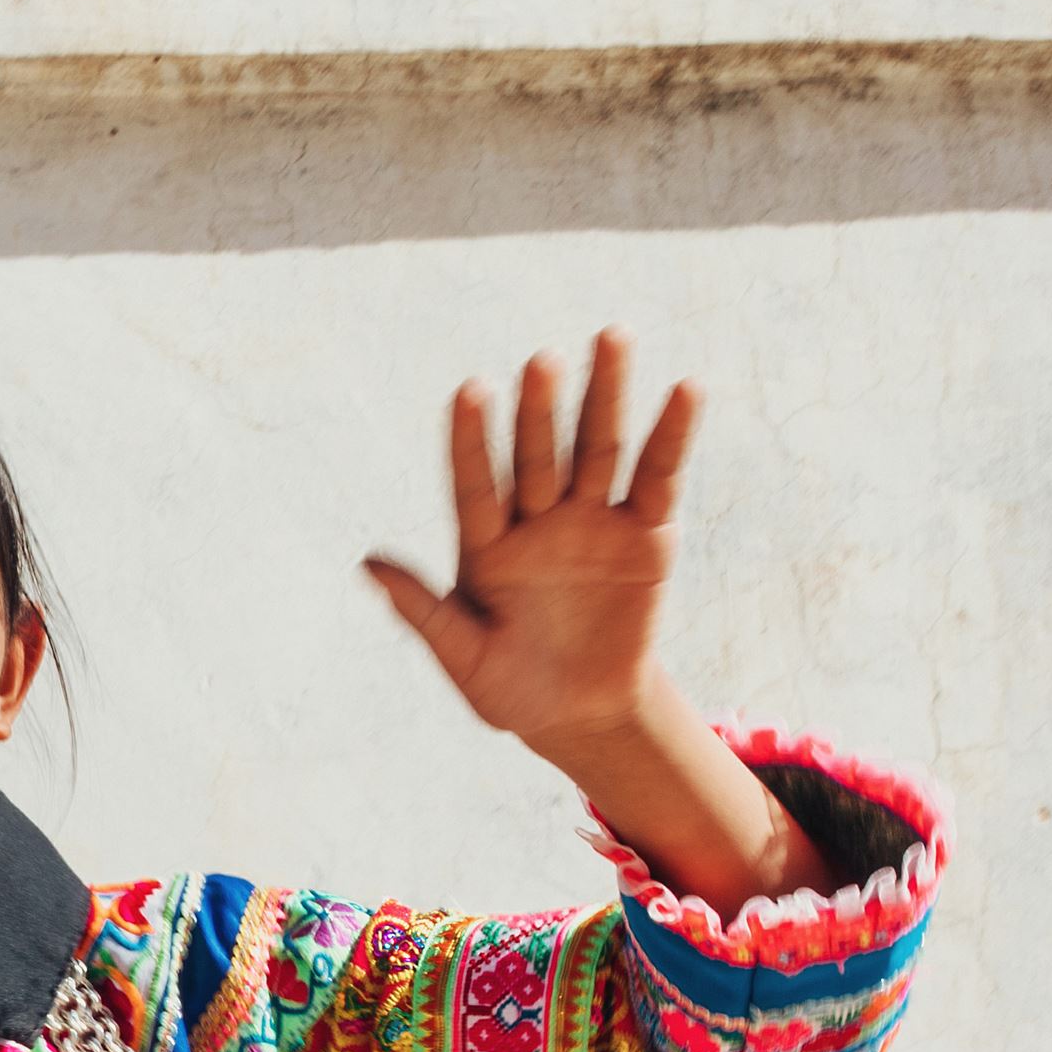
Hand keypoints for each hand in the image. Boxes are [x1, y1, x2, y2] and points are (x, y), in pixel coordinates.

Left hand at [362, 328, 696, 767]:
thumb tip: (366, 564)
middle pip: (538, 455)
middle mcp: (537, 519)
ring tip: (611, 337)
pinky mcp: (645, 533)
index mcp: (485, 546)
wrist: (584, 714)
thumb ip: (425, 613)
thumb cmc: (513, 691)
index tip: (469, 392)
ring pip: (597, 448)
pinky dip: (671, 435)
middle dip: (541, 410)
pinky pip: (658, 477)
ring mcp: (591, 520)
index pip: (474, 484)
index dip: (472, 442)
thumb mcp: (467, 663)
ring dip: (605, 394)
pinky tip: (685, 389)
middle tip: (542, 360)